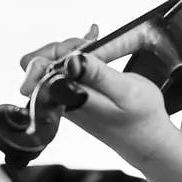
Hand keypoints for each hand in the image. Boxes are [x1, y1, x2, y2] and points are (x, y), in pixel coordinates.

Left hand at [17, 24, 174, 170]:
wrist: (147, 138)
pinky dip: (79, 53)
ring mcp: (66, 96)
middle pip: (39, 62)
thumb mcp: (126, 91)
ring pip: (52, 62)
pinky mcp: (75, 93)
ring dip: (72, 48)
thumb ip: (98, 75)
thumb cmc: (140, 117)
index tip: (82, 48)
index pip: (34, 68)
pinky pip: (65, 67)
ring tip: (96, 42)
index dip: (53, 50)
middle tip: (91, 43)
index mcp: (67, 98)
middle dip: (64, 46)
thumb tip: (72, 59)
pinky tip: (96, 47)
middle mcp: (60, 98)